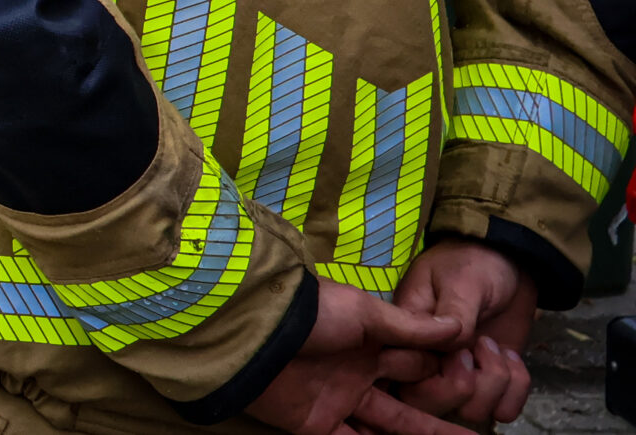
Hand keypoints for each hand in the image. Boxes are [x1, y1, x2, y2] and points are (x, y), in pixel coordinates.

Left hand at [247, 276, 466, 433]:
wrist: (254, 331)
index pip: (417, 364)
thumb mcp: (364, 312)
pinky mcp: (316, 424)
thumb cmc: (312, 312)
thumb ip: (410, 328)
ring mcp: (338, 400)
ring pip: (388, 428)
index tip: (480, 388)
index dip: (445, 377)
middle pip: (408, 404)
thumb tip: (457, 327)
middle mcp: (358, 373)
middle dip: (439, 420)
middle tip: (478, 433)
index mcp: (371, 343)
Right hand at [388, 241, 534, 427]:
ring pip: (471, 411)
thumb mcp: (461, 281)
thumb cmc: (473, 263)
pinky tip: (512, 359)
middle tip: (481, 347)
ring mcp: (460, 373)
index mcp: (406, 335)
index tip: (460, 351)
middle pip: (431, 405)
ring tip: (496, 347)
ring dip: (495, 383)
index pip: (404, 379)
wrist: (509, 261)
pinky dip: (516, 390)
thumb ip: (453, 315)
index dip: (435, 379)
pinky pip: (502, 410)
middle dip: (466, 387)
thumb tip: (450, 349)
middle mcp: (427, 361)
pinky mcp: (491, 380)